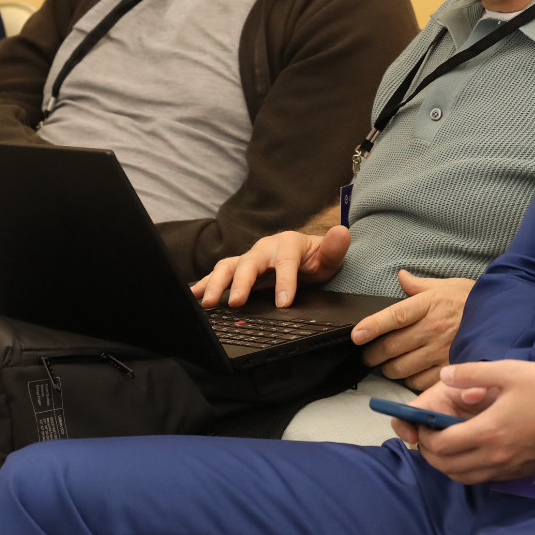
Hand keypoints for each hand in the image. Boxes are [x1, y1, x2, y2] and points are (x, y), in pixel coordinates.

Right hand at [192, 225, 350, 308]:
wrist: (305, 257)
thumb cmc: (316, 260)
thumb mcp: (330, 257)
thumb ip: (335, 248)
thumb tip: (342, 231)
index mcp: (287, 244)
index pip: (285, 262)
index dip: (284, 281)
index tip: (284, 302)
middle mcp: (264, 248)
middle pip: (249, 263)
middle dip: (242, 283)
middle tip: (236, 302)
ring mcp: (248, 258)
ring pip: (228, 267)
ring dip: (217, 284)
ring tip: (208, 303)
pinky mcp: (238, 268)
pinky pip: (218, 274)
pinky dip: (204, 283)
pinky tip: (193, 296)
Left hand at [352, 271, 474, 390]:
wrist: (502, 316)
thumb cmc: (469, 301)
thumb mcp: (445, 286)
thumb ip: (419, 285)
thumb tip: (401, 276)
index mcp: (429, 303)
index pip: (395, 316)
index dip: (373, 326)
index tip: (356, 335)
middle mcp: (433, 327)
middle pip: (392, 346)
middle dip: (372, 355)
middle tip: (368, 356)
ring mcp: (442, 350)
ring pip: (401, 368)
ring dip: (388, 370)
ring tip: (387, 366)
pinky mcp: (449, 368)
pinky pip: (419, 382)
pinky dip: (409, 381)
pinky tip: (410, 374)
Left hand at [393, 360, 534, 484]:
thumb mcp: (509, 371)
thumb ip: (471, 373)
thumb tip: (443, 375)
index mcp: (488, 431)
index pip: (442, 445)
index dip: (425, 437)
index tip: (421, 424)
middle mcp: (495, 456)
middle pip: (448, 467)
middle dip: (430, 453)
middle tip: (427, 435)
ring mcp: (508, 468)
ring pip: (464, 477)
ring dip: (447, 465)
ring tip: (444, 444)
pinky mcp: (520, 472)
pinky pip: (483, 478)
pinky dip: (468, 470)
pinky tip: (471, 451)